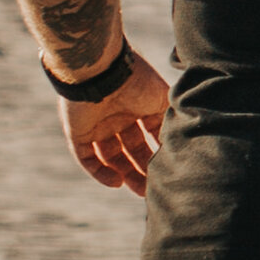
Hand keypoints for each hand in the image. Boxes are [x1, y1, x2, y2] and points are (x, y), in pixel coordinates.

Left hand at [60, 55, 171, 196]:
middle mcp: (117, 116)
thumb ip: (172, 120)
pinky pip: (86, 158)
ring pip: (110, 157)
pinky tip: (116, 183)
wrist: (101, 68)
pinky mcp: (77, 132)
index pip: (149, 136)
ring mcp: (96, 125)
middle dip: (143, 170)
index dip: (159, 153)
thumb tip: (181, 145)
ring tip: (140, 191)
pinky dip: (99, 173)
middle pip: (130, 150)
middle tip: (155, 189)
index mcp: (138, 106)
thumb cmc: (136, 79)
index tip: (170, 171)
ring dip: (125, 174)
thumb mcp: (163, 100)